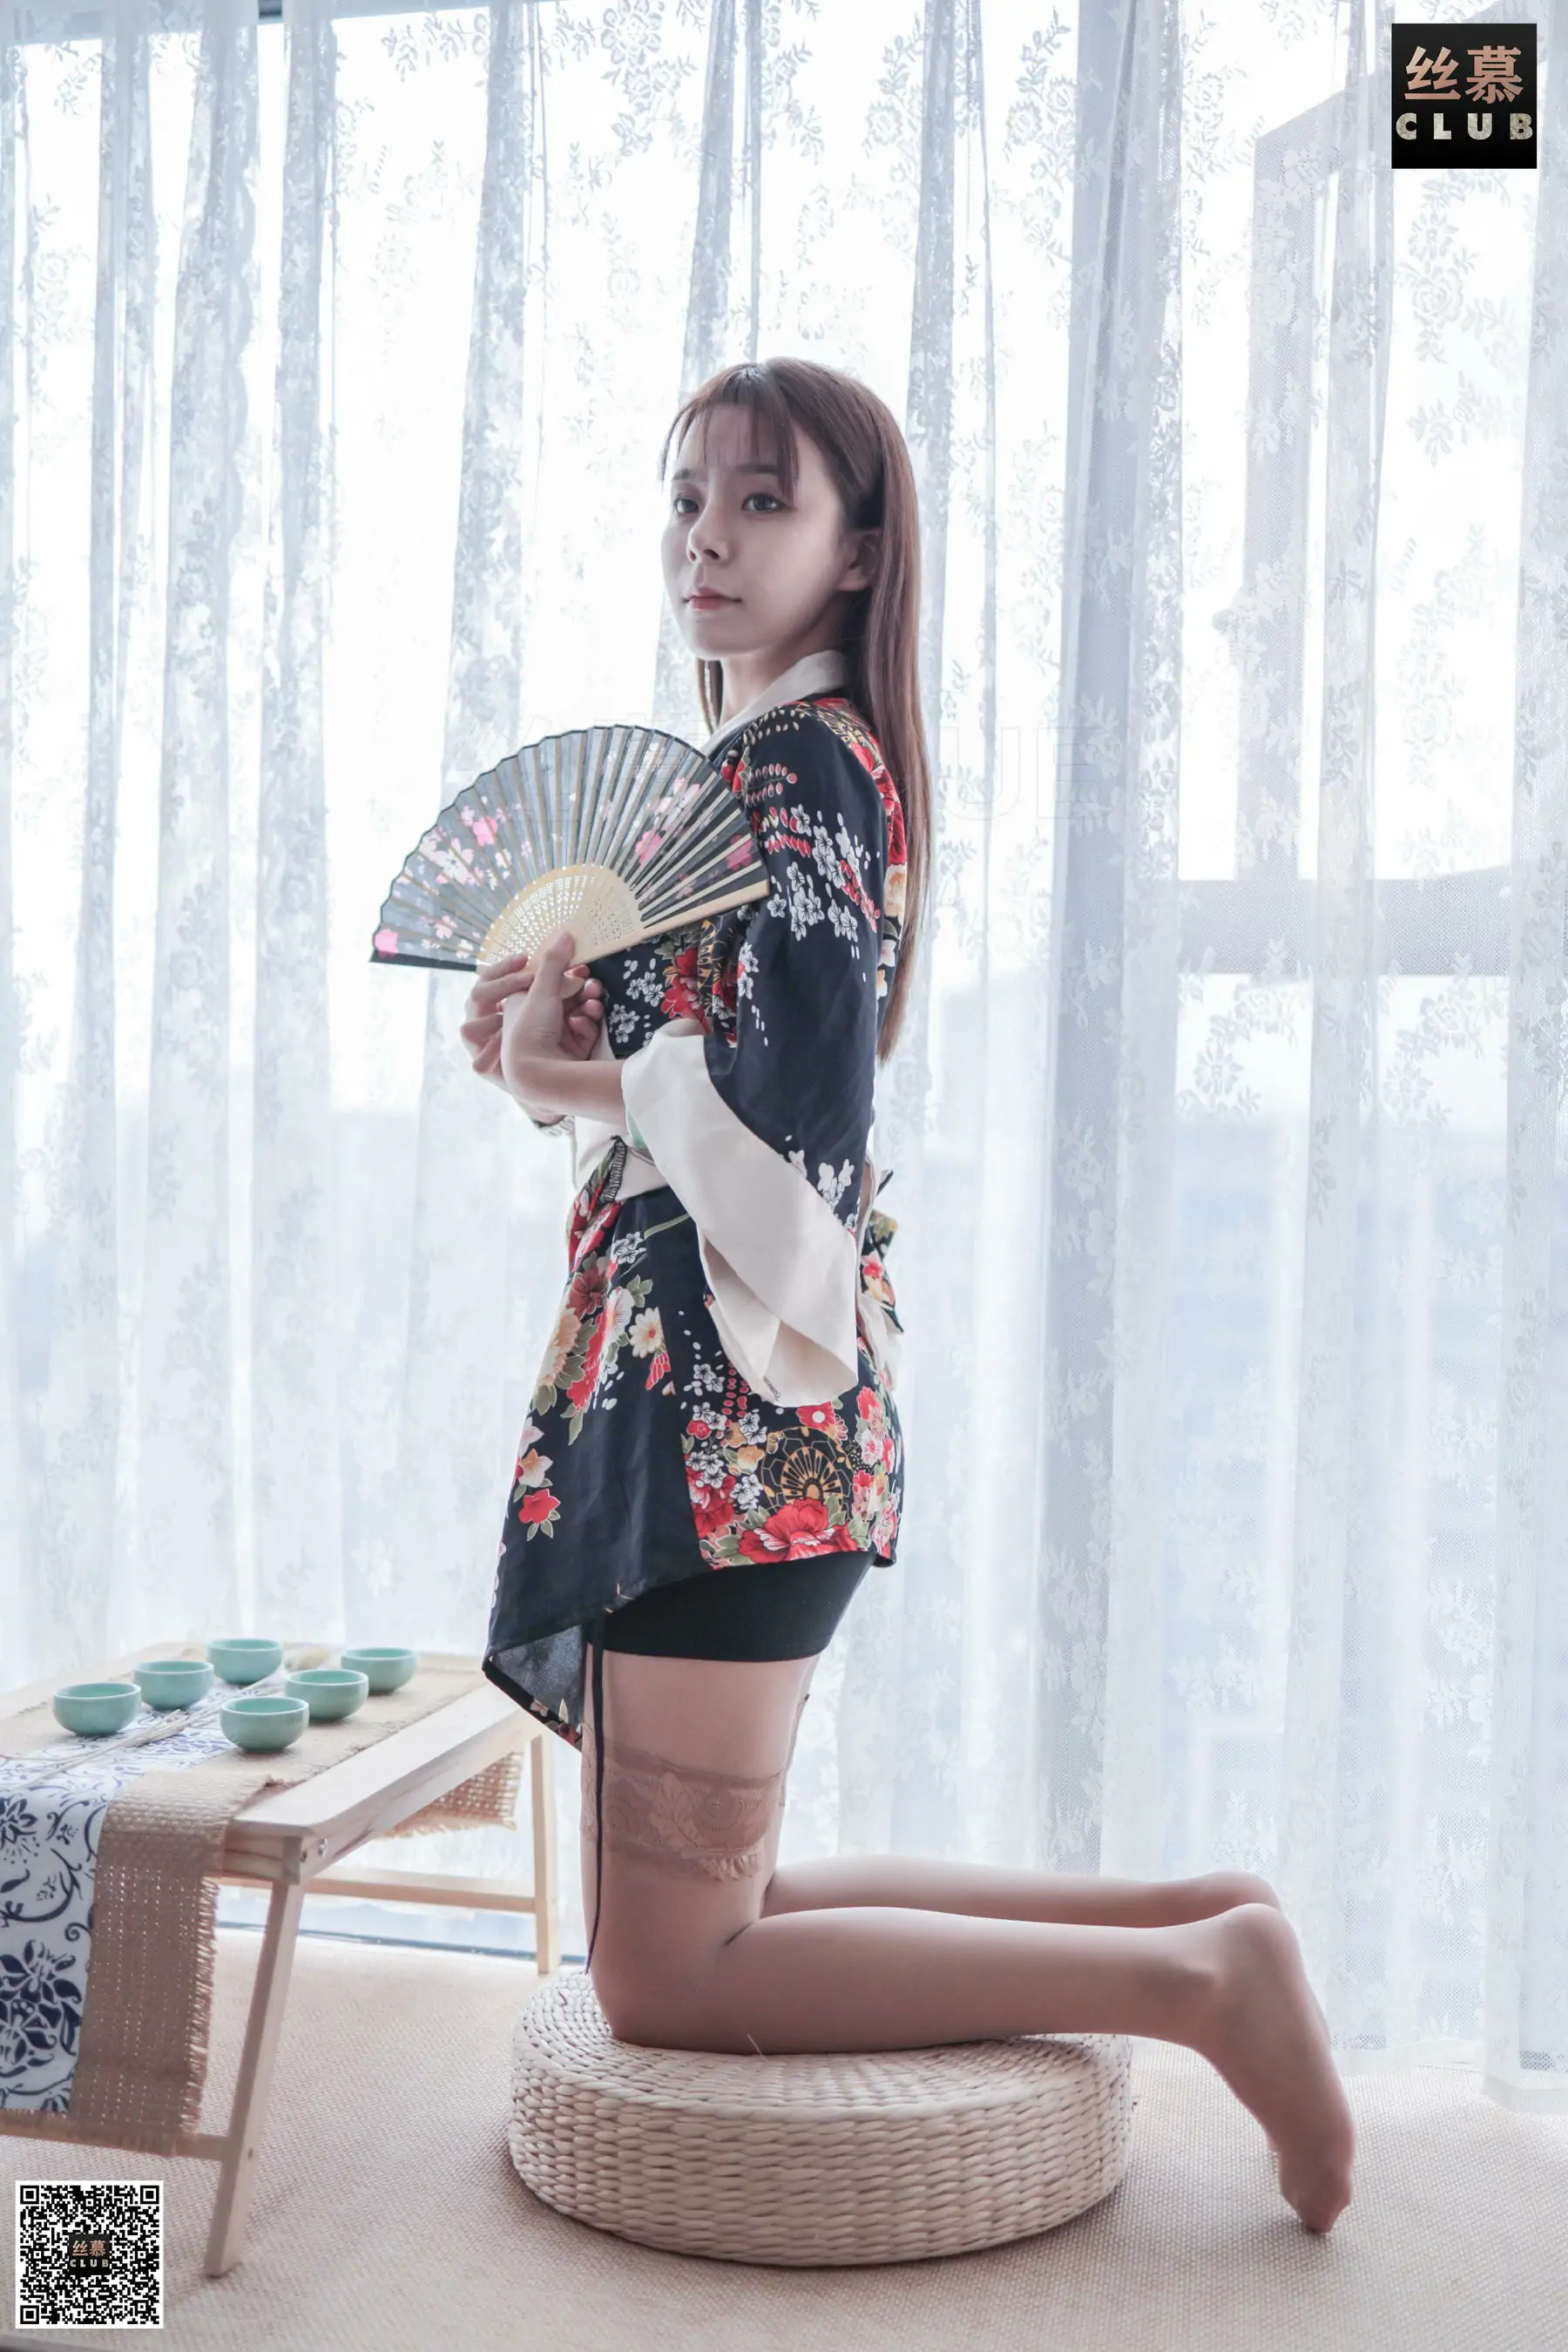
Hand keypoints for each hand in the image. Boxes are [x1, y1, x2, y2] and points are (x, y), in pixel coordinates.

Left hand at [460, 938, 603, 1097]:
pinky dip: (585, 1024)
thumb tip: (565, 932)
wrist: (538, 1075)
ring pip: (575, 1012)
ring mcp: (554, 1038)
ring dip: (586, 1003)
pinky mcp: (571, 1052)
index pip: (543, 983)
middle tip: (592, 982)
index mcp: (519, 1005)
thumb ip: (554, 961)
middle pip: (563, 997)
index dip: (560, 973)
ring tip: (593, 1000)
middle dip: (579, 988)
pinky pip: (582, 1031)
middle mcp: (535, 1021)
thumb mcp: (540, 989)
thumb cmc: (529, 1029)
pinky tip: (587, 1020)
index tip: (576, 966)